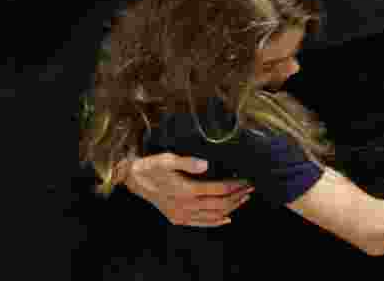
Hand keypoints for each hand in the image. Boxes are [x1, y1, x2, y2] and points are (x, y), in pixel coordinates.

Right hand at [123, 152, 252, 225]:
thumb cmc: (151, 166)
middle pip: (219, 204)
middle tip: (250, 189)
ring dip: (230, 208)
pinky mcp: (177, 218)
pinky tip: (226, 219)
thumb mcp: (166, 159)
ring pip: (212, 215)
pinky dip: (215, 222)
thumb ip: (186, 162)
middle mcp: (185, 205)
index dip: (234, 186)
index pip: (217, 190)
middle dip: (237, 197)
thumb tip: (205, 164)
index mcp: (185, 190)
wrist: (134, 179)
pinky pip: (200, 223)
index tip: (246, 180)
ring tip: (244, 200)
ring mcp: (181, 214)